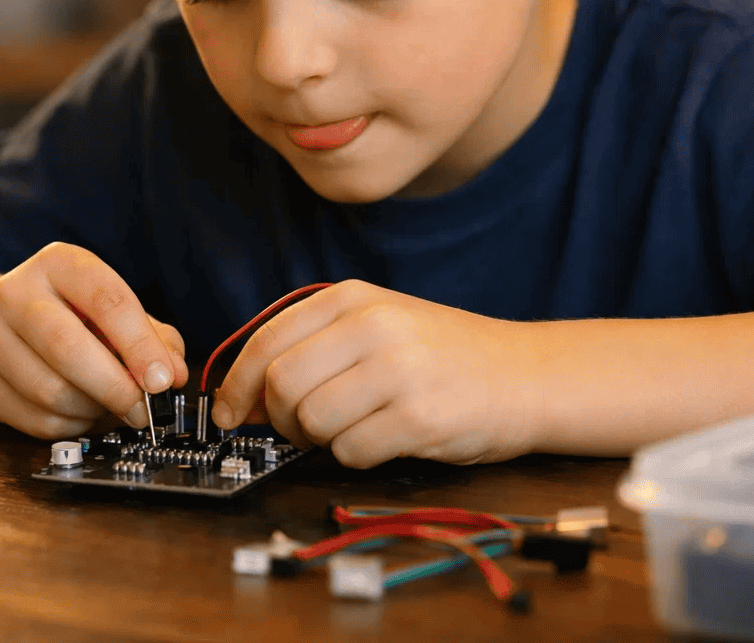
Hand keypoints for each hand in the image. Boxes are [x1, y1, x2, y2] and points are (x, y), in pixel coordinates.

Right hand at [0, 241, 187, 439]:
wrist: (6, 323)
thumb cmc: (75, 315)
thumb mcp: (117, 309)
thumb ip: (154, 337)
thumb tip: (173, 374)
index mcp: (57, 264)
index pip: (106, 300)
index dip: (140, 346)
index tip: (164, 380)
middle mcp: (14, 294)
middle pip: (69, 349)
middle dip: (117, 388)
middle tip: (144, 409)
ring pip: (51, 392)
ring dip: (94, 410)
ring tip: (111, 406)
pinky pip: (36, 420)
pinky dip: (71, 425)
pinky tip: (82, 412)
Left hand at [210, 280, 547, 467]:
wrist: (526, 374)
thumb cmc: (443, 355)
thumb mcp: (378, 324)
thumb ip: (314, 347)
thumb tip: (243, 398)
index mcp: (352, 297)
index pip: (265, 342)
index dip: (236, 386)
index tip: (227, 414)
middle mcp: (372, 325)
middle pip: (281, 385)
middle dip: (279, 419)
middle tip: (300, 429)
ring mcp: (397, 369)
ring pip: (311, 421)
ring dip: (322, 439)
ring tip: (357, 426)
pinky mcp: (418, 416)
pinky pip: (351, 451)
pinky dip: (358, 456)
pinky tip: (388, 437)